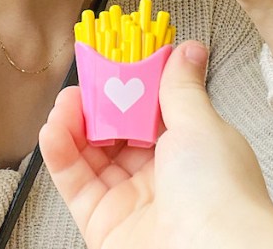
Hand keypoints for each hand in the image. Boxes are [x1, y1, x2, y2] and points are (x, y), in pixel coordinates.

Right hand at [39, 41, 272, 248]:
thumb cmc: (219, 188)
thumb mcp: (201, 124)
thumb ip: (181, 87)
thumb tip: (189, 48)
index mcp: (190, 151)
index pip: (151, 112)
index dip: (130, 86)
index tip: (113, 61)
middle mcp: (160, 176)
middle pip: (117, 133)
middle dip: (98, 105)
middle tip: (84, 80)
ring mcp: (130, 201)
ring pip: (92, 156)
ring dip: (74, 125)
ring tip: (65, 101)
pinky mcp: (102, 224)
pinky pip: (75, 184)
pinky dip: (60, 154)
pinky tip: (53, 128)